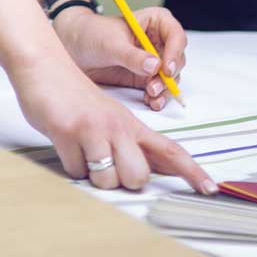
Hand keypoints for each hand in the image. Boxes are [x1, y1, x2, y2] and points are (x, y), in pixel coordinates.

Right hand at [11, 52, 215, 194]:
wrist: (45, 67)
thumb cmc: (77, 98)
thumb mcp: (112, 116)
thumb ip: (133, 143)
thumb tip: (153, 172)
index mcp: (131, 123)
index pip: (170, 150)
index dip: (192, 171)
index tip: (211, 188)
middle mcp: (118, 126)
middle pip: (138, 176)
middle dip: (123, 180)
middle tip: (108, 162)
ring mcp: (93, 129)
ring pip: (106, 179)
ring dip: (94, 174)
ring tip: (84, 151)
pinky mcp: (68, 132)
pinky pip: (76, 171)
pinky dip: (71, 164)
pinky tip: (67, 144)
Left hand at [53, 4, 187, 110]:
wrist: (73, 48)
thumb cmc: (91, 34)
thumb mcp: (110, 44)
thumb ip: (132, 56)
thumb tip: (154, 65)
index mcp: (154, 22)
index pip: (176, 35)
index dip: (175, 52)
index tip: (166, 68)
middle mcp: (158, 41)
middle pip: (177, 59)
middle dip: (169, 75)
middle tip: (154, 86)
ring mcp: (153, 60)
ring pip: (171, 77)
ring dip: (165, 89)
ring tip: (151, 96)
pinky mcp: (145, 77)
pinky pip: (159, 89)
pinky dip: (158, 97)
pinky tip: (151, 101)